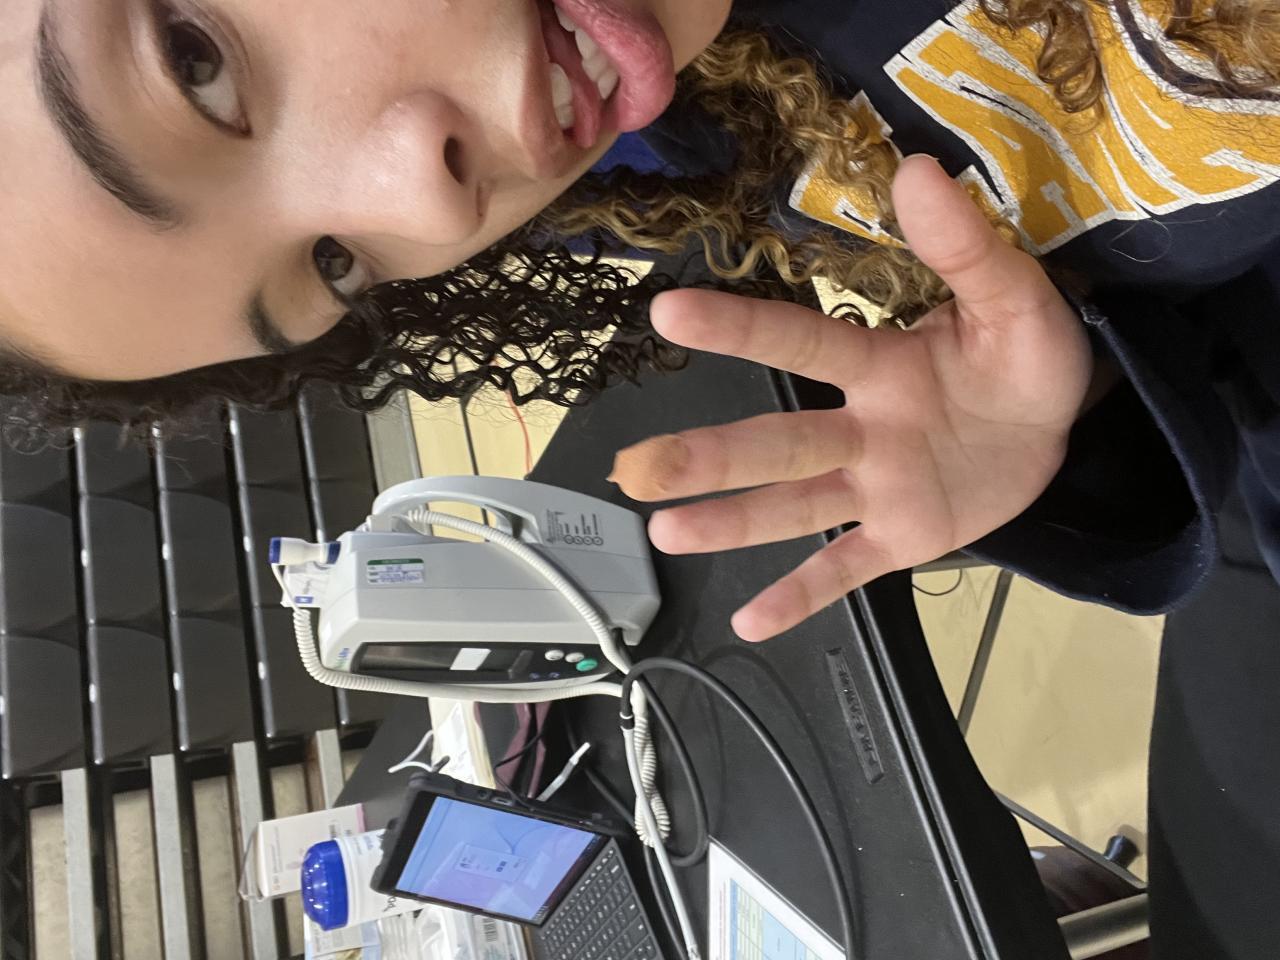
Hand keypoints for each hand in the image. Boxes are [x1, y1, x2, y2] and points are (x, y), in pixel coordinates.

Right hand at [609, 155, 1092, 641]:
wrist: (1062, 426)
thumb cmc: (1026, 354)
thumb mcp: (1013, 296)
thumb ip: (963, 245)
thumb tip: (914, 171)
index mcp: (882, 367)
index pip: (802, 345)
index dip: (739, 331)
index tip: (668, 312)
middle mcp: (862, 430)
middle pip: (777, 444)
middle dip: (710, 456)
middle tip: (639, 468)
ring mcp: (877, 488)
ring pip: (794, 506)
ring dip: (732, 522)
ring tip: (665, 531)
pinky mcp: (902, 537)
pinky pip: (847, 567)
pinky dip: (802, 595)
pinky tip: (750, 621)